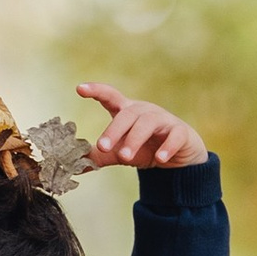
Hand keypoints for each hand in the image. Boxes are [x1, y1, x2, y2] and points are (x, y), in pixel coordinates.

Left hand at [76, 82, 206, 169]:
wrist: (178, 158)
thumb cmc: (146, 148)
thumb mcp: (121, 152)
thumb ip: (100, 156)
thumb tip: (75, 166)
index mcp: (127, 111)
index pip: (110, 96)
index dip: (96, 90)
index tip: (79, 89)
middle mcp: (144, 111)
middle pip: (127, 114)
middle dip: (114, 130)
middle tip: (102, 147)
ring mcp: (164, 120)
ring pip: (148, 123)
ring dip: (135, 139)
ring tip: (124, 157)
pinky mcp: (181, 133)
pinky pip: (175, 136)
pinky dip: (167, 147)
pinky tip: (159, 159)